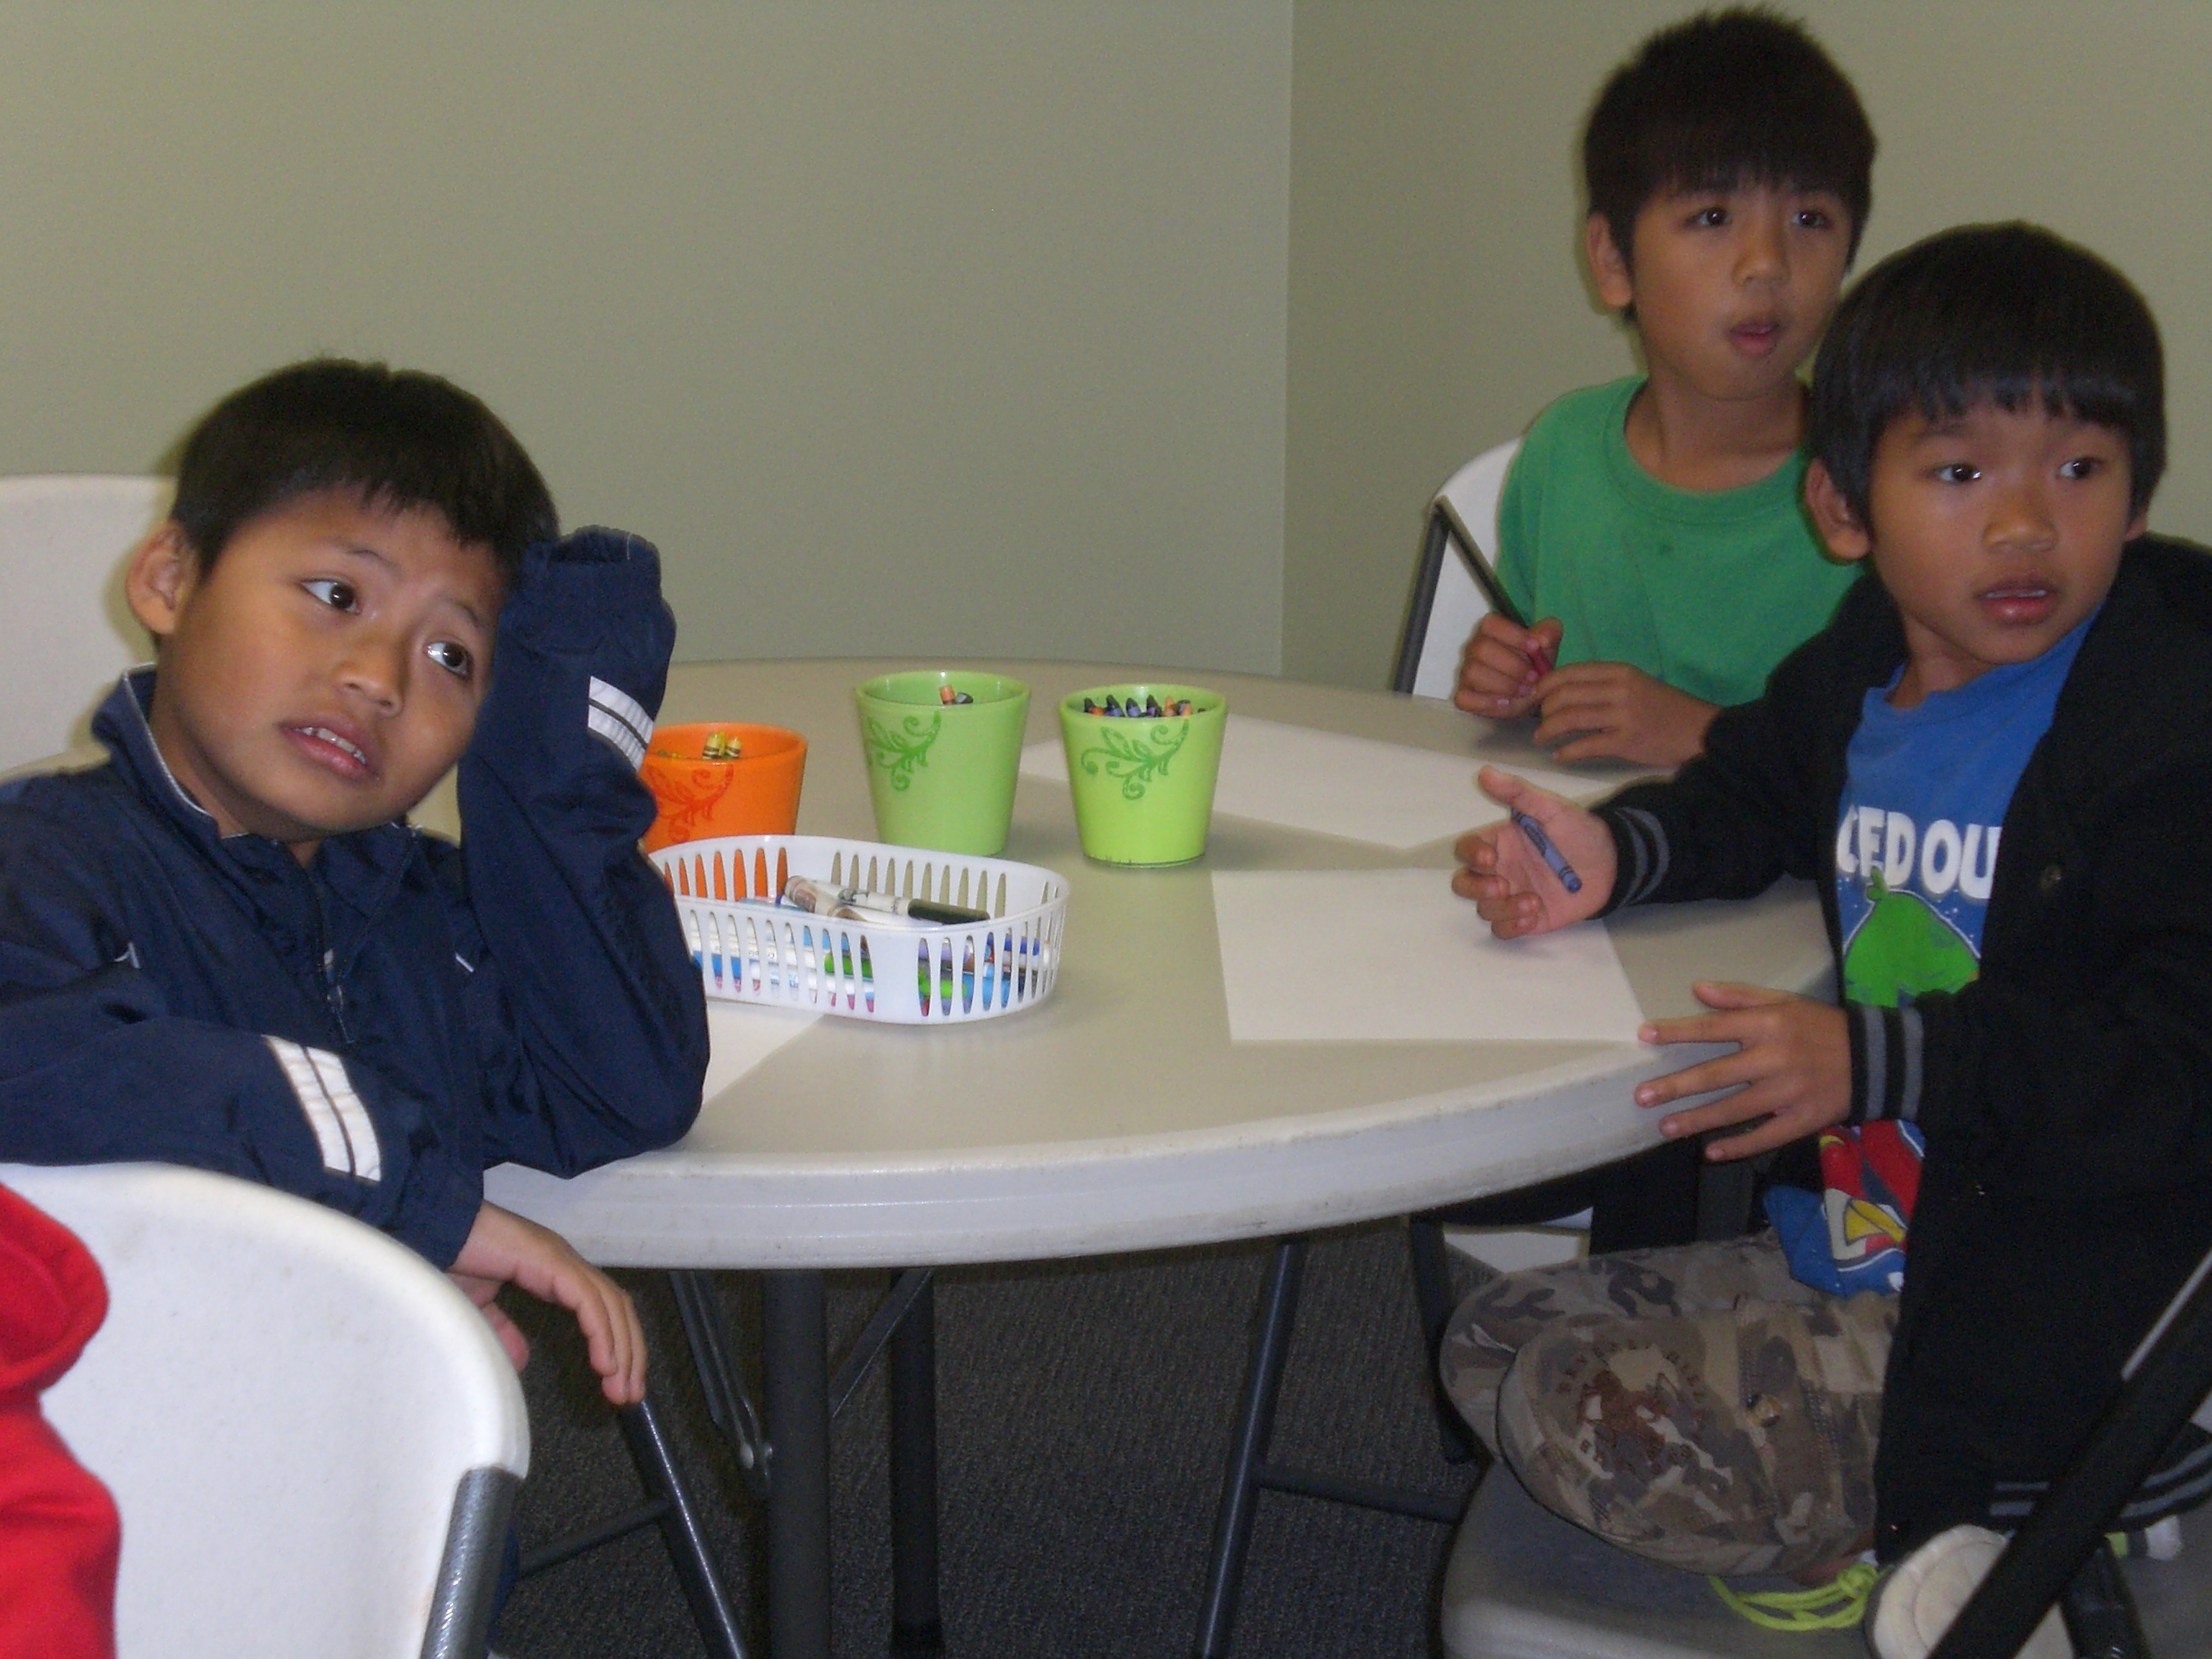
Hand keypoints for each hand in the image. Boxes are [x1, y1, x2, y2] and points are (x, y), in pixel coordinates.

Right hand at [451, 1202, 646, 1405]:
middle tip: (630, 1395)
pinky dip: (602, 1332)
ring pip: (611, 1305)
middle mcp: (566, 1263)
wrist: (430, 1231)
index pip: (604, 1309)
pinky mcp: (550, 1260)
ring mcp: (561, 1259)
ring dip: (623, 1349)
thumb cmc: (452, 1260)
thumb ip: (503, 1330)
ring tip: (621, 1388)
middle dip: (631, 1353)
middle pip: (617, 1308)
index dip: (618, 1344)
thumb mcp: (480, 1307)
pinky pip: (588, 1300)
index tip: (619, 1383)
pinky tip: (606, 1363)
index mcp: (556, 1272)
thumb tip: (521, 1360)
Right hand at [1451, 766, 1615, 937]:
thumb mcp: (1551, 808)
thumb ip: (1517, 793)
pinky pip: (1503, 930)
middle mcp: (1500, 870)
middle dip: (1475, 887)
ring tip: (1532, 902)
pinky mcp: (1527, 918)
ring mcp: (1512, 895)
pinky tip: (1533, 915)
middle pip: (1464, 883)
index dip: (1470, 855)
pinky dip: (1511, 926)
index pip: (1467, 849)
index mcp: (1500, 842)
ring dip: (1501, 908)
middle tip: (1502, 886)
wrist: (1612, 864)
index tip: (1489, 858)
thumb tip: (1484, 771)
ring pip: (1484, 909)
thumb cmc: (1579, 832)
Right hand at [1453, 615, 1564, 718]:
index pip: (1491, 624)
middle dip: (1513, 665)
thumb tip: (1541, 639)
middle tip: (1534, 677)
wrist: (1530, 692)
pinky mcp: (1464, 695)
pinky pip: (1465, 698)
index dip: (1513, 635)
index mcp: (1490, 631)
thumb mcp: (1548, 645)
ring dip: (1503, 684)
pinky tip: (1506, 702)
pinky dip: (1487, 702)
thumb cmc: (1535, 663)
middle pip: (1482, 648)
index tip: (1536, 648)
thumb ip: (1550, 632)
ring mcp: (1466, 672)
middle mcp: (1474, 648)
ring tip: (1524, 690)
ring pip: (1473, 672)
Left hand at [1529, 662, 1717, 765]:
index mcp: (1619, 671)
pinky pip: (1586, 745)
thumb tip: (1561, 690)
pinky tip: (1560, 755)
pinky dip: (1567, 752)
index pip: (1569, 673)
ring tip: (1541, 738)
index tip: (1533, 698)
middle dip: (1542, 710)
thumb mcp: (1634, 684)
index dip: (1544, 686)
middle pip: (1564, 695)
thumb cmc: (1662, 708)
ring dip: (1548, 730)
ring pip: (1570, 718)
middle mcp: (1619, 689)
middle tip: (1537, 721)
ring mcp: (1623, 715)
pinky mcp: (1627, 741)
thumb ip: (1602, 684)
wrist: (1697, 730)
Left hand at [1635, 983, 1850, 1159]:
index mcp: (1768, 1025)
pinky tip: (1711, 1152)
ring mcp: (1789, 1092)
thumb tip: (1697, 988)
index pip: (1713, 1027)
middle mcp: (1774, 1058)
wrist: (1875, 1058)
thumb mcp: (1784, 1001)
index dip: (1677, 1031)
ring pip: (1735, 1109)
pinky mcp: (1804, 1119)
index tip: (1644, 1035)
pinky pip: (1766, 1136)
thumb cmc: (1820, 1026)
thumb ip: (1740, 995)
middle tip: (1642, 1096)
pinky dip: (1739, 1145)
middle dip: (1676, 1086)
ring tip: (1665, 1128)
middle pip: (1716, 1074)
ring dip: (1698, 1120)